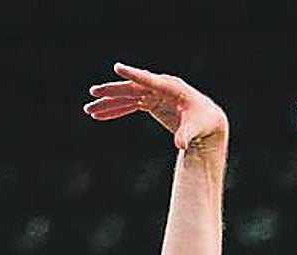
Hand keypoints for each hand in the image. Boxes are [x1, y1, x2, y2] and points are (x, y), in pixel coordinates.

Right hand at [84, 62, 227, 151]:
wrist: (207, 121)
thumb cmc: (204, 122)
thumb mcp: (197, 128)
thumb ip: (186, 134)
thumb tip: (180, 145)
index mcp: (172, 88)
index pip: (149, 80)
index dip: (133, 75)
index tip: (117, 68)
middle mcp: (160, 88)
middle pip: (132, 88)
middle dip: (112, 91)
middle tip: (93, 92)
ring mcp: (153, 94)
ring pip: (127, 97)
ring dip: (108, 103)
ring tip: (89, 109)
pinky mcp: (150, 103)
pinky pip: (129, 106)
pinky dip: (115, 110)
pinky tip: (100, 115)